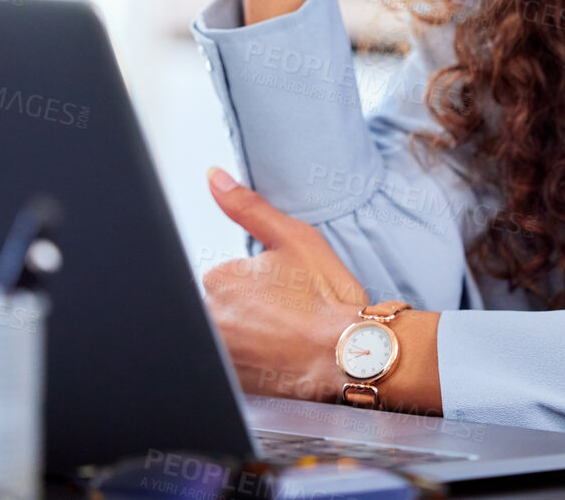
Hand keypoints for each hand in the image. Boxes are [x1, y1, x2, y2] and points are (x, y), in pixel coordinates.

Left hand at [200, 165, 365, 402]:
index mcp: (220, 279)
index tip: (284, 294)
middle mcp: (212, 318)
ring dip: (251, 337)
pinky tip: (281, 358)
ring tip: (287, 338)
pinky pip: (235, 367)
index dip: (257, 284)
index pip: (225, 277)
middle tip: (288, 315)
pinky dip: (255, 362)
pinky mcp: (233, 385)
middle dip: (250, 310)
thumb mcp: (294, 238)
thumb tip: (215, 178)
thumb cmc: (329, 299)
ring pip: (230, 336)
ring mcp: (221, 355)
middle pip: (222, 308)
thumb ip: (247, 206)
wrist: (352, 355)